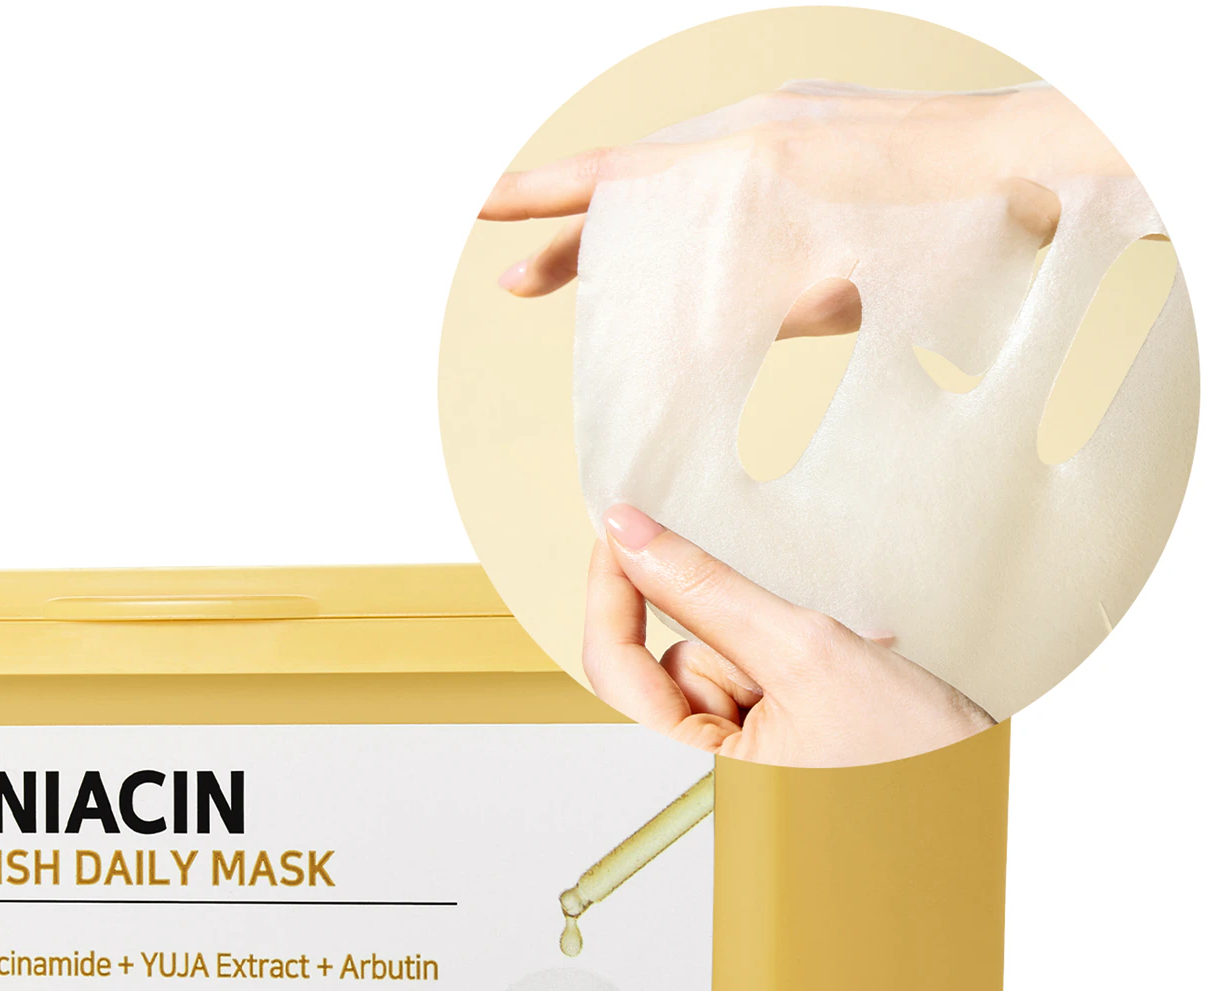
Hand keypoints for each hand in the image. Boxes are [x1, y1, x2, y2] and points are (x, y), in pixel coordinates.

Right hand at [481, 83, 1126, 323]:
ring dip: (637, 223)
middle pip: (636, 178)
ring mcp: (787, 116)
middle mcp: (754, 126)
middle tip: (526, 280)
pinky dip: (693, 207)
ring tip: (597, 273)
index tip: (487, 211)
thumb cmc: (944, 242)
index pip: (616, 177)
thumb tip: (681, 343)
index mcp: (745, 164)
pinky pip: (726, 163)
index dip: (544, 199)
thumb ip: (747, 305)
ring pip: (681, 172)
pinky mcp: (817, 123)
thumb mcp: (831, 295)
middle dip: (577, 233)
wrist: (1034, 173)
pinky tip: (696, 243)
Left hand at [585, 505, 993, 766]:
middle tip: (802, 650)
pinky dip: (803, 670)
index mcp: (693, 772)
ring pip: (724, 669)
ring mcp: (742, 771)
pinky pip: (762, 687)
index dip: (610, 588)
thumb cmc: (919, 762)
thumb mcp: (806, 655)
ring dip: (781, 655)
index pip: (614, 665)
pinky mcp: (776, 760)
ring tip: (848, 685)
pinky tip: (854, 689)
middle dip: (737, 637)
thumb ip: (707, 592)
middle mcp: (706, 778)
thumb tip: (628, 535)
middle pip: (677, 663)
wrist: (1004, 800)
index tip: (621, 526)